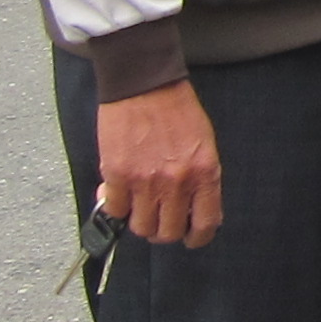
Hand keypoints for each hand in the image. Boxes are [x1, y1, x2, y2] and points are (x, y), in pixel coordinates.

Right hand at [96, 80, 222, 246]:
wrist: (145, 84)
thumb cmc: (176, 109)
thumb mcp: (203, 143)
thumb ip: (199, 178)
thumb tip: (191, 208)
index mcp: (204, 172)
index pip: (205, 224)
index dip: (197, 237)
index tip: (191, 236)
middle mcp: (176, 182)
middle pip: (167, 233)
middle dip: (164, 231)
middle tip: (160, 218)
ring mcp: (145, 181)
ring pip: (140, 227)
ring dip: (140, 220)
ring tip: (140, 205)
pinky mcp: (117, 176)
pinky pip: (115, 210)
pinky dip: (117, 206)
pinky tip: (121, 192)